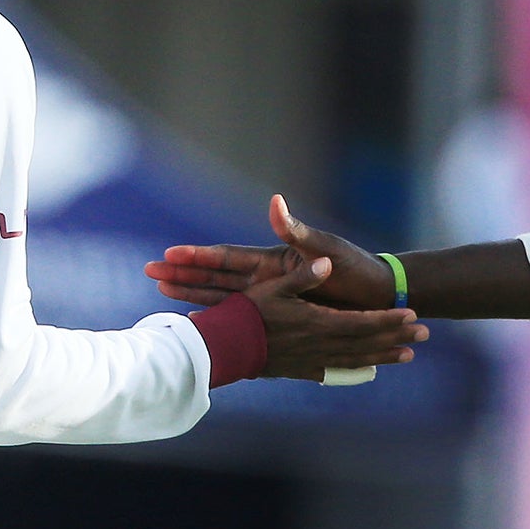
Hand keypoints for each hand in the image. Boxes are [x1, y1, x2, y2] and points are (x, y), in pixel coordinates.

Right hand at [147, 195, 396, 311]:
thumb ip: (298, 232)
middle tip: (149, 272)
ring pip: (222, 300)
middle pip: (216, 278)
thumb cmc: (355, 270)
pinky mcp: (279, 322)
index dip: (199, 256)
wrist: (380, 297)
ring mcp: (271, 302)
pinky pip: (243, 322)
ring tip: (161, 294)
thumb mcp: (327, 250)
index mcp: (275, 263)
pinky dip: (218, 322)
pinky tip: (196, 326)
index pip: (228, 257)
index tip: (168, 255)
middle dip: (183, 275)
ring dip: (192, 297)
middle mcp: (268, 281)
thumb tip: (275, 202)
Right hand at [249, 254, 425, 381]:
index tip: (411, 315)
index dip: (389, 320)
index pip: (363, 322)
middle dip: (396, 337)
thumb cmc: (247, 314)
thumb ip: (302, 276)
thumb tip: (324, 265)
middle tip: (423, 335)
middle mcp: (320, 344)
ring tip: (408, 355)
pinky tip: (367, 369)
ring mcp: (312, 359)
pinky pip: (335, 370)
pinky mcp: (301, 369)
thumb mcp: (273, 287)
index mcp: (318, 322)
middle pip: (367, 342)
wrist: (225, 348)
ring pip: (356, 359)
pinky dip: (355, 369)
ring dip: (384, 356)